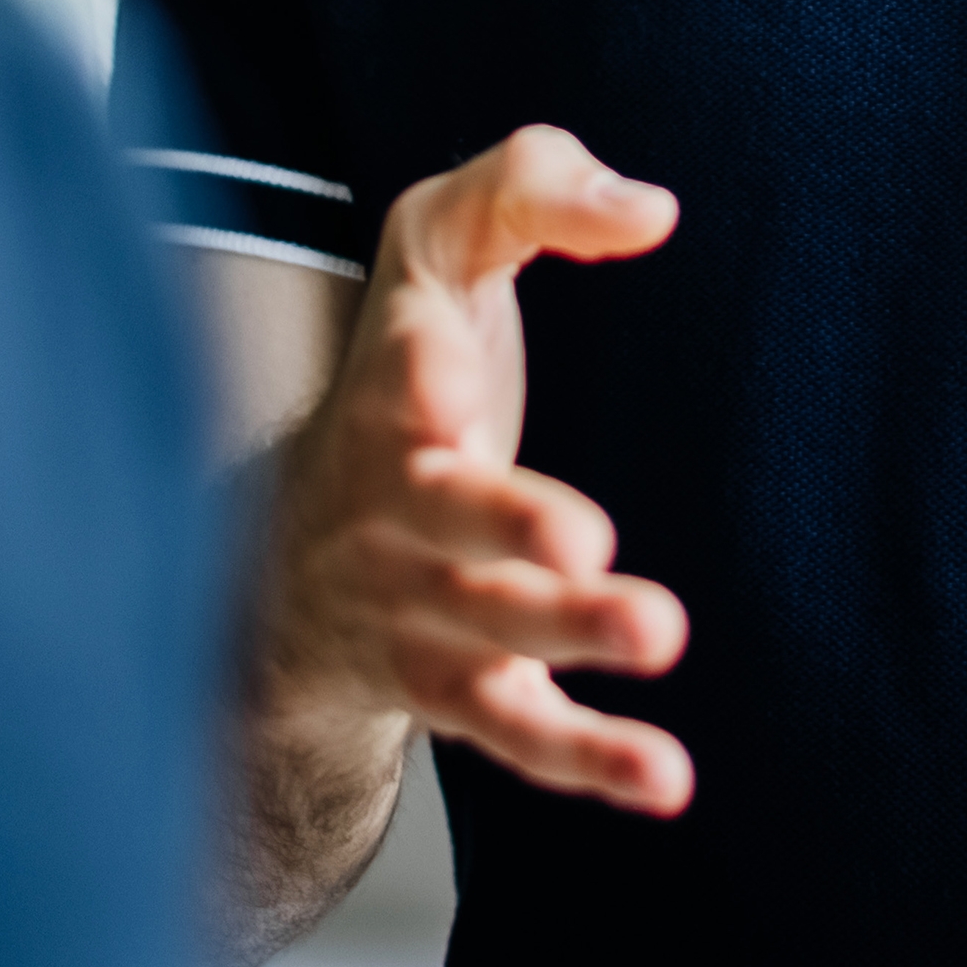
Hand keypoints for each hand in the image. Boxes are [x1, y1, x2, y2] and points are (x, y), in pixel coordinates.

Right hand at [258, 124, 696, 815]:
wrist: (298, 541)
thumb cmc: (413, 365)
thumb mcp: (441, 242)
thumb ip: (533, 188)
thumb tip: (651, 213)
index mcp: (395, 381)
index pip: (398, 366)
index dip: (419, 373)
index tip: (446, 383)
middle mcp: (395, 500)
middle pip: (441, 513)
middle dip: (505, 522)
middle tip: (581, 538)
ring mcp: (420, 605)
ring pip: (480, 630)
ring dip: (566, 637)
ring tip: (658, 629)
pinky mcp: (458, 689)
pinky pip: (517, 730)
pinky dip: (587, 758)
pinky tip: (668, 778)